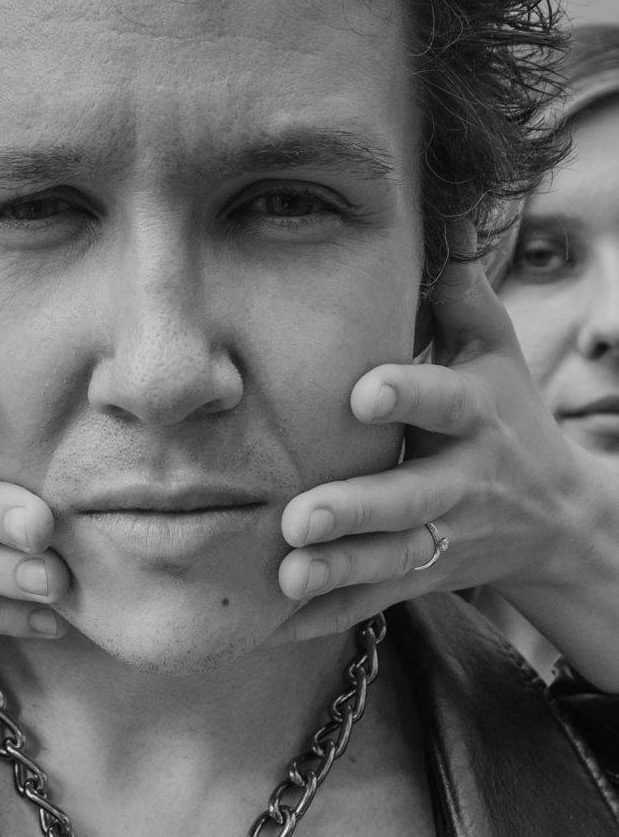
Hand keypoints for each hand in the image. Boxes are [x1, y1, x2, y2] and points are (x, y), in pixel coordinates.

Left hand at [269, 253, 618, 688]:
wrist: (561, 521)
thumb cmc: (508, 415)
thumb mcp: (495, 353)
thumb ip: (460, 293)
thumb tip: (442, 214)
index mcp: (473, 414)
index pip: (443, 400)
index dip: (408, 394)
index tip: (361, 392)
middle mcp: (460, 481)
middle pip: (411, 499)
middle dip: (357, 509)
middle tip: (299, 517)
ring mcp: (444, 538)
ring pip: (391, 561)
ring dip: (338, 571)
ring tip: (286, 576)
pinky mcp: (426, 578)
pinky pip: (375, 601)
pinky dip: (330, 613)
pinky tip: (274, 622)